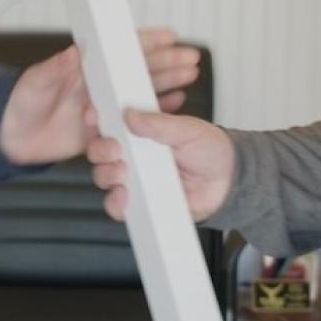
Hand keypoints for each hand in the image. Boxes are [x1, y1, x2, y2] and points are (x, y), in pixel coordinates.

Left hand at [0, 28, 198, 164]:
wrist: (10, 139)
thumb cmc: (18, 106)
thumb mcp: (33, 84)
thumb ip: (53, 69)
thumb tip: (73, 52)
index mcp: (84, 68)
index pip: (119, 49)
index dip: (145, 41)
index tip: (169, 35)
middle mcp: (98, 84)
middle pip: (139, 68)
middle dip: (166, 61)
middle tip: (190, 58)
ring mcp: (103, 105)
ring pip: (142, 90)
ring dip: (166, 82)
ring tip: (189, 76)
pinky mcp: (104, 128)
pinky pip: (136, 118)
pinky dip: (156, 110)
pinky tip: (173, 103)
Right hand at [87, 108, 233, 221]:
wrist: (228, 182)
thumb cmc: (209, 151)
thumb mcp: (188, 130)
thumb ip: (160, 124)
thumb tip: (130, 114)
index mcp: (141, 130)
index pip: (110, 122)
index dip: (97, 119)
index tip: (93, 115)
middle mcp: (133, 154)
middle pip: (100, 151)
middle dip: (101, 149)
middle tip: (115, 149)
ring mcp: (135, 178)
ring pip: (103, 177)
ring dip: (107, 174)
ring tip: (124, 172)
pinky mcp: (140, 203)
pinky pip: (117, 206)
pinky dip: (115, 202)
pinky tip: (125, 195)